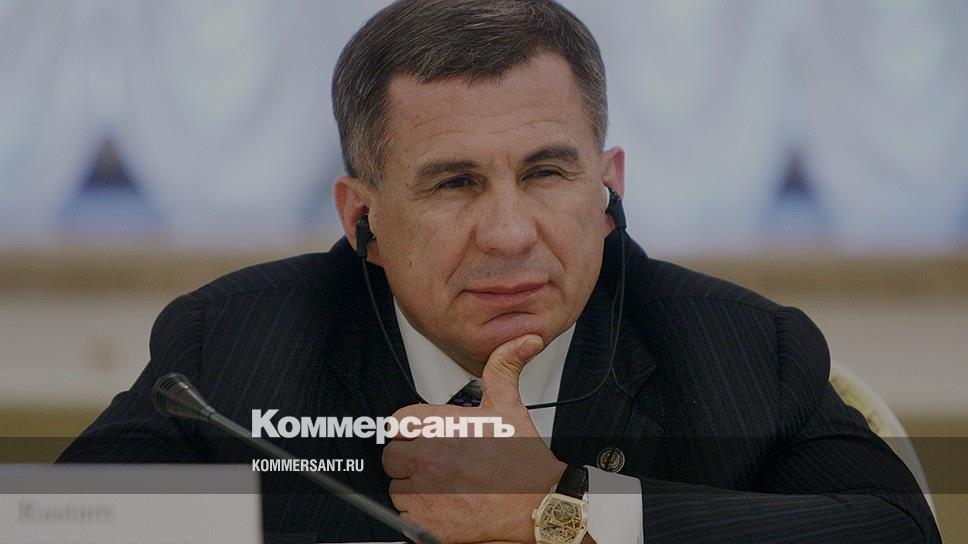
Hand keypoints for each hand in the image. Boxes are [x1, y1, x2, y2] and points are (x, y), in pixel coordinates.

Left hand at [383, 334, 567, 542]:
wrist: (536, 506)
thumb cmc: (522, 461)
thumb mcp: (510, 406)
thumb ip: (504, 367)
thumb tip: (523, 341)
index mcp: (442, 427)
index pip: (398, 423)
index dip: (411, 430)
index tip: (423, 436)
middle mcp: (429, 458)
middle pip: (393, 456)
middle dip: (411, 459)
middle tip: (439, 464)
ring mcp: (426, 493)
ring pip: (397, 487)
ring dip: (414, 488)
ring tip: (446, 485)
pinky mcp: (428, 523)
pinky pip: (405, 517)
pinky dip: (420, 515)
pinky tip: (446, 506)